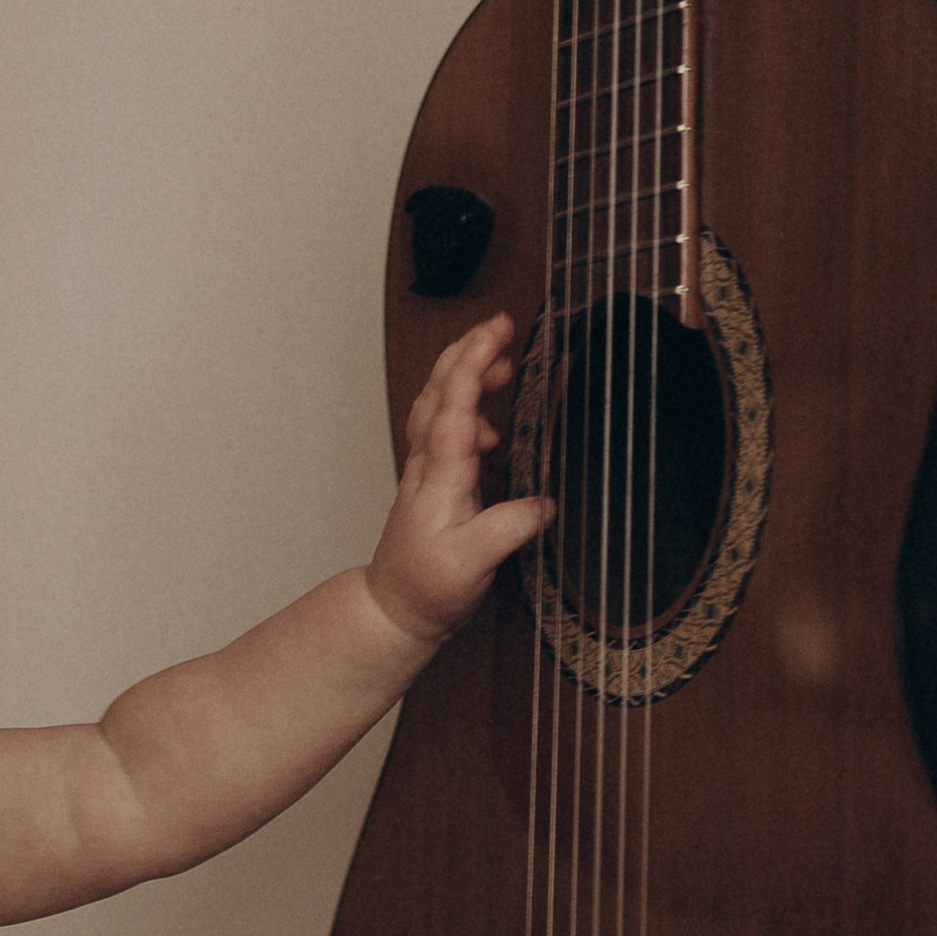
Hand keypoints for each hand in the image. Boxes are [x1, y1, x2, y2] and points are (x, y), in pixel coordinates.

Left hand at [366, 311, 550, 658]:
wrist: (393, 610)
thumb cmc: (424, 588)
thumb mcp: (471, 562)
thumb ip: (507, 529)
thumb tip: (543, 504)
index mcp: (439, 474)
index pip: (453, 402)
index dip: (474, 361)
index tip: (497, 331)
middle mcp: (428, 465)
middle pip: (438, 390)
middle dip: (467, 349)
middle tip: (499, 325)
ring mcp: (428, 472)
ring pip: (438, 406)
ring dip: (466, 375)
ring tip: (500, 363)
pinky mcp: (434, 484)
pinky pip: (445, 432)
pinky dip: (466, 413)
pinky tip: (491, 427)